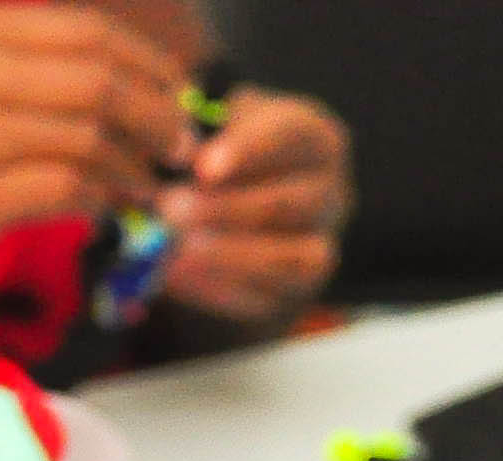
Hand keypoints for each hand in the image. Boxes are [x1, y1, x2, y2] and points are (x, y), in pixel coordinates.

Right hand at [0, 5, 200, 302]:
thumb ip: (15, 70)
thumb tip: (116, 76)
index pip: (83, 30)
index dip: (146, 62)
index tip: (178, 92)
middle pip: (96, 80)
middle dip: (156, 114)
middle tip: (183, 145)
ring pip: (87, 138)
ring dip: (134, 165)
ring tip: (151, 184)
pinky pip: (65, 191)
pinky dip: (101, 200)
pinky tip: (112, 208)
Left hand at [159, 92, 350, 326]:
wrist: (240, 201)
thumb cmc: (226, 150)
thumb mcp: (217, 120)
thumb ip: (203, 130)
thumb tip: (179, 157)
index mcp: (316, 139)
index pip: (291, 137)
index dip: (247, 152)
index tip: (202, 168)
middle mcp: (333, 194)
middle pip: (289, 204)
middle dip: (225, 209)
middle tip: (169, 209)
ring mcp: (322, 245)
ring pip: (290, 259)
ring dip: (227, 254)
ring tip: (174, 246)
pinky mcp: (300, 291)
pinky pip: (269, 297)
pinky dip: (219, 287)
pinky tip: (176, 273)